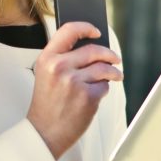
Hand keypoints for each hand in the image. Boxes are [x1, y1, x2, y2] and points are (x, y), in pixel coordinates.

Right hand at [26, 22, 122, 158]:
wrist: (44, 132)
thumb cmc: (47, 104)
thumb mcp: (46, 74)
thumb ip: (63, 58)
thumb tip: (92, 47)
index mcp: (47, 58)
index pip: (68, 31)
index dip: (85, 28)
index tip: (96, 31)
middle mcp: (59, 67)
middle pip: (93, 50)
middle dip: (109, 54)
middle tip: (115, 58)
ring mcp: (74, 82)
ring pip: (103, 68)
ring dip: (113, 72)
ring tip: (116, 75)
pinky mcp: (87, 97)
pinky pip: (104, 86)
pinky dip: (103, 89)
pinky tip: (96, 95)